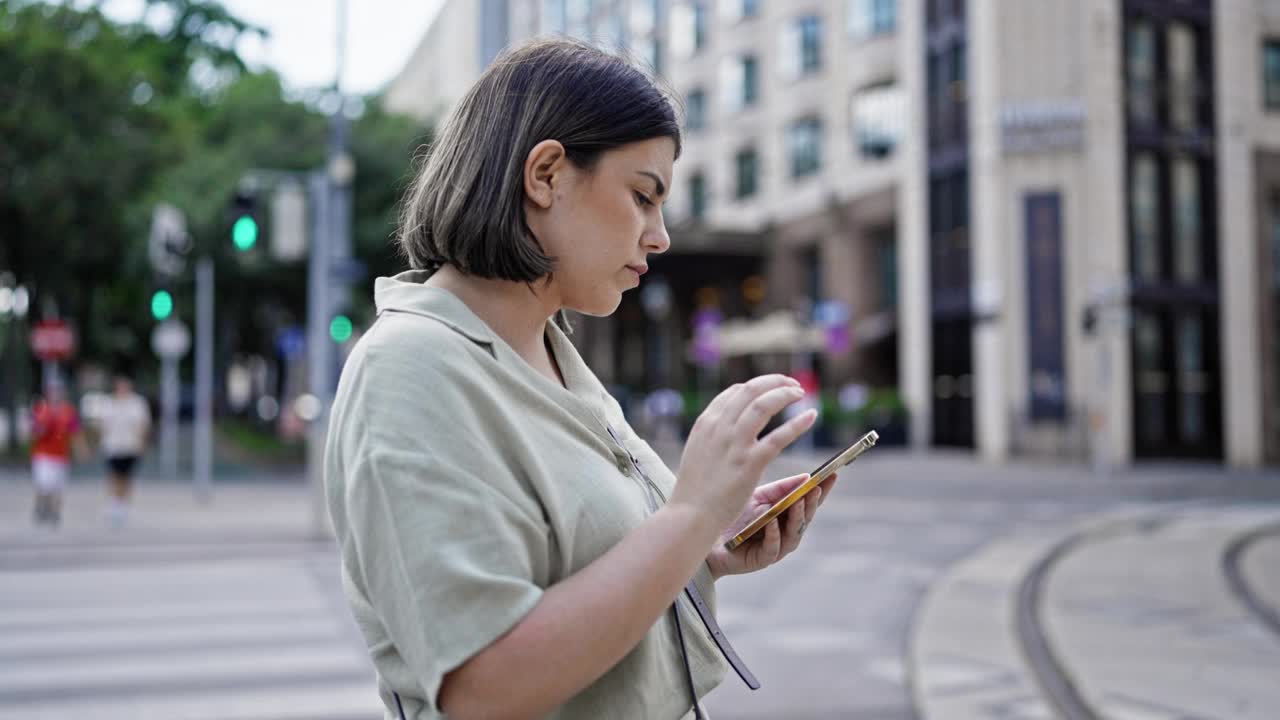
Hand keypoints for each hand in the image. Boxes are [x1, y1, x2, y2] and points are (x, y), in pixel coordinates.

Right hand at [669, 375, 817, 537]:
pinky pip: (779, 437)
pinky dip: (797, 423)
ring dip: (785, 394)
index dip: (757, 386)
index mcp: (706, 423)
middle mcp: (719, 428)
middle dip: (774, 382)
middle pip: (750, 390)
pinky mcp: (750, 463)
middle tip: (791, 384)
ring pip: (764, 405)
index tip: (772, 388)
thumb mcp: (697, 451)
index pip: (734, 392)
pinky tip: (811, 416)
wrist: (690, 515)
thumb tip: (729, 423)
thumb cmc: (695, 489)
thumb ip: (713, 434)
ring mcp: (735, 444)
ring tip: (801, 394)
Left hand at [706, 472, 837, 578]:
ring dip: (797, 517)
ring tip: (799, 502)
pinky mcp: (761, 559)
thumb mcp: (759, 497)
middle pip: (805, 518)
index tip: (833, 475)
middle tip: (816, 489)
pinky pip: (772, 548)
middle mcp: (786, 532)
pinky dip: (773, 535)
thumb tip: (806, 477)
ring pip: (793, 535)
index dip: (822, 490)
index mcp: (787, 515)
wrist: (708, 536)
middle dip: (812, 503)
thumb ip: (781, 489)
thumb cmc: (735, 516)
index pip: (810, 502)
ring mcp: (776, 547)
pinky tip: (772, 522)